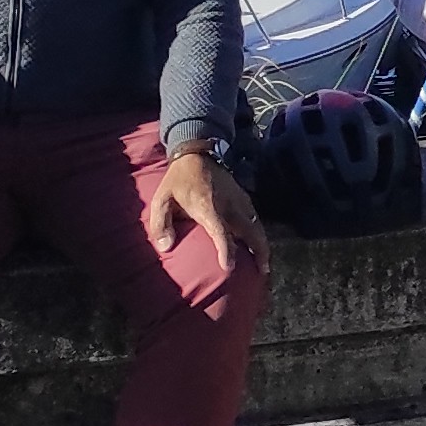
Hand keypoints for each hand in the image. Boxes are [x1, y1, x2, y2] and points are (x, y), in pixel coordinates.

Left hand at [148, 144, 266, 270]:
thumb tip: (165, 247)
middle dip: (259, 251)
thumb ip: (161, 224)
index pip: (220, 231)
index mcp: (208, 207)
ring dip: (262, 244)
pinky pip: (255, 217)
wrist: (197, 153)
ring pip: (256, 225)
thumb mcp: (161, 199)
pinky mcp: (243, 197)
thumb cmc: (177, 180)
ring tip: (265, 263)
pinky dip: (259, 232)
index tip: (229, 267)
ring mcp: (239, 200)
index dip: (226, 249)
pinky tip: (259, 242)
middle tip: (263, 272)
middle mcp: (228, 205)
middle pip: (250, 230)